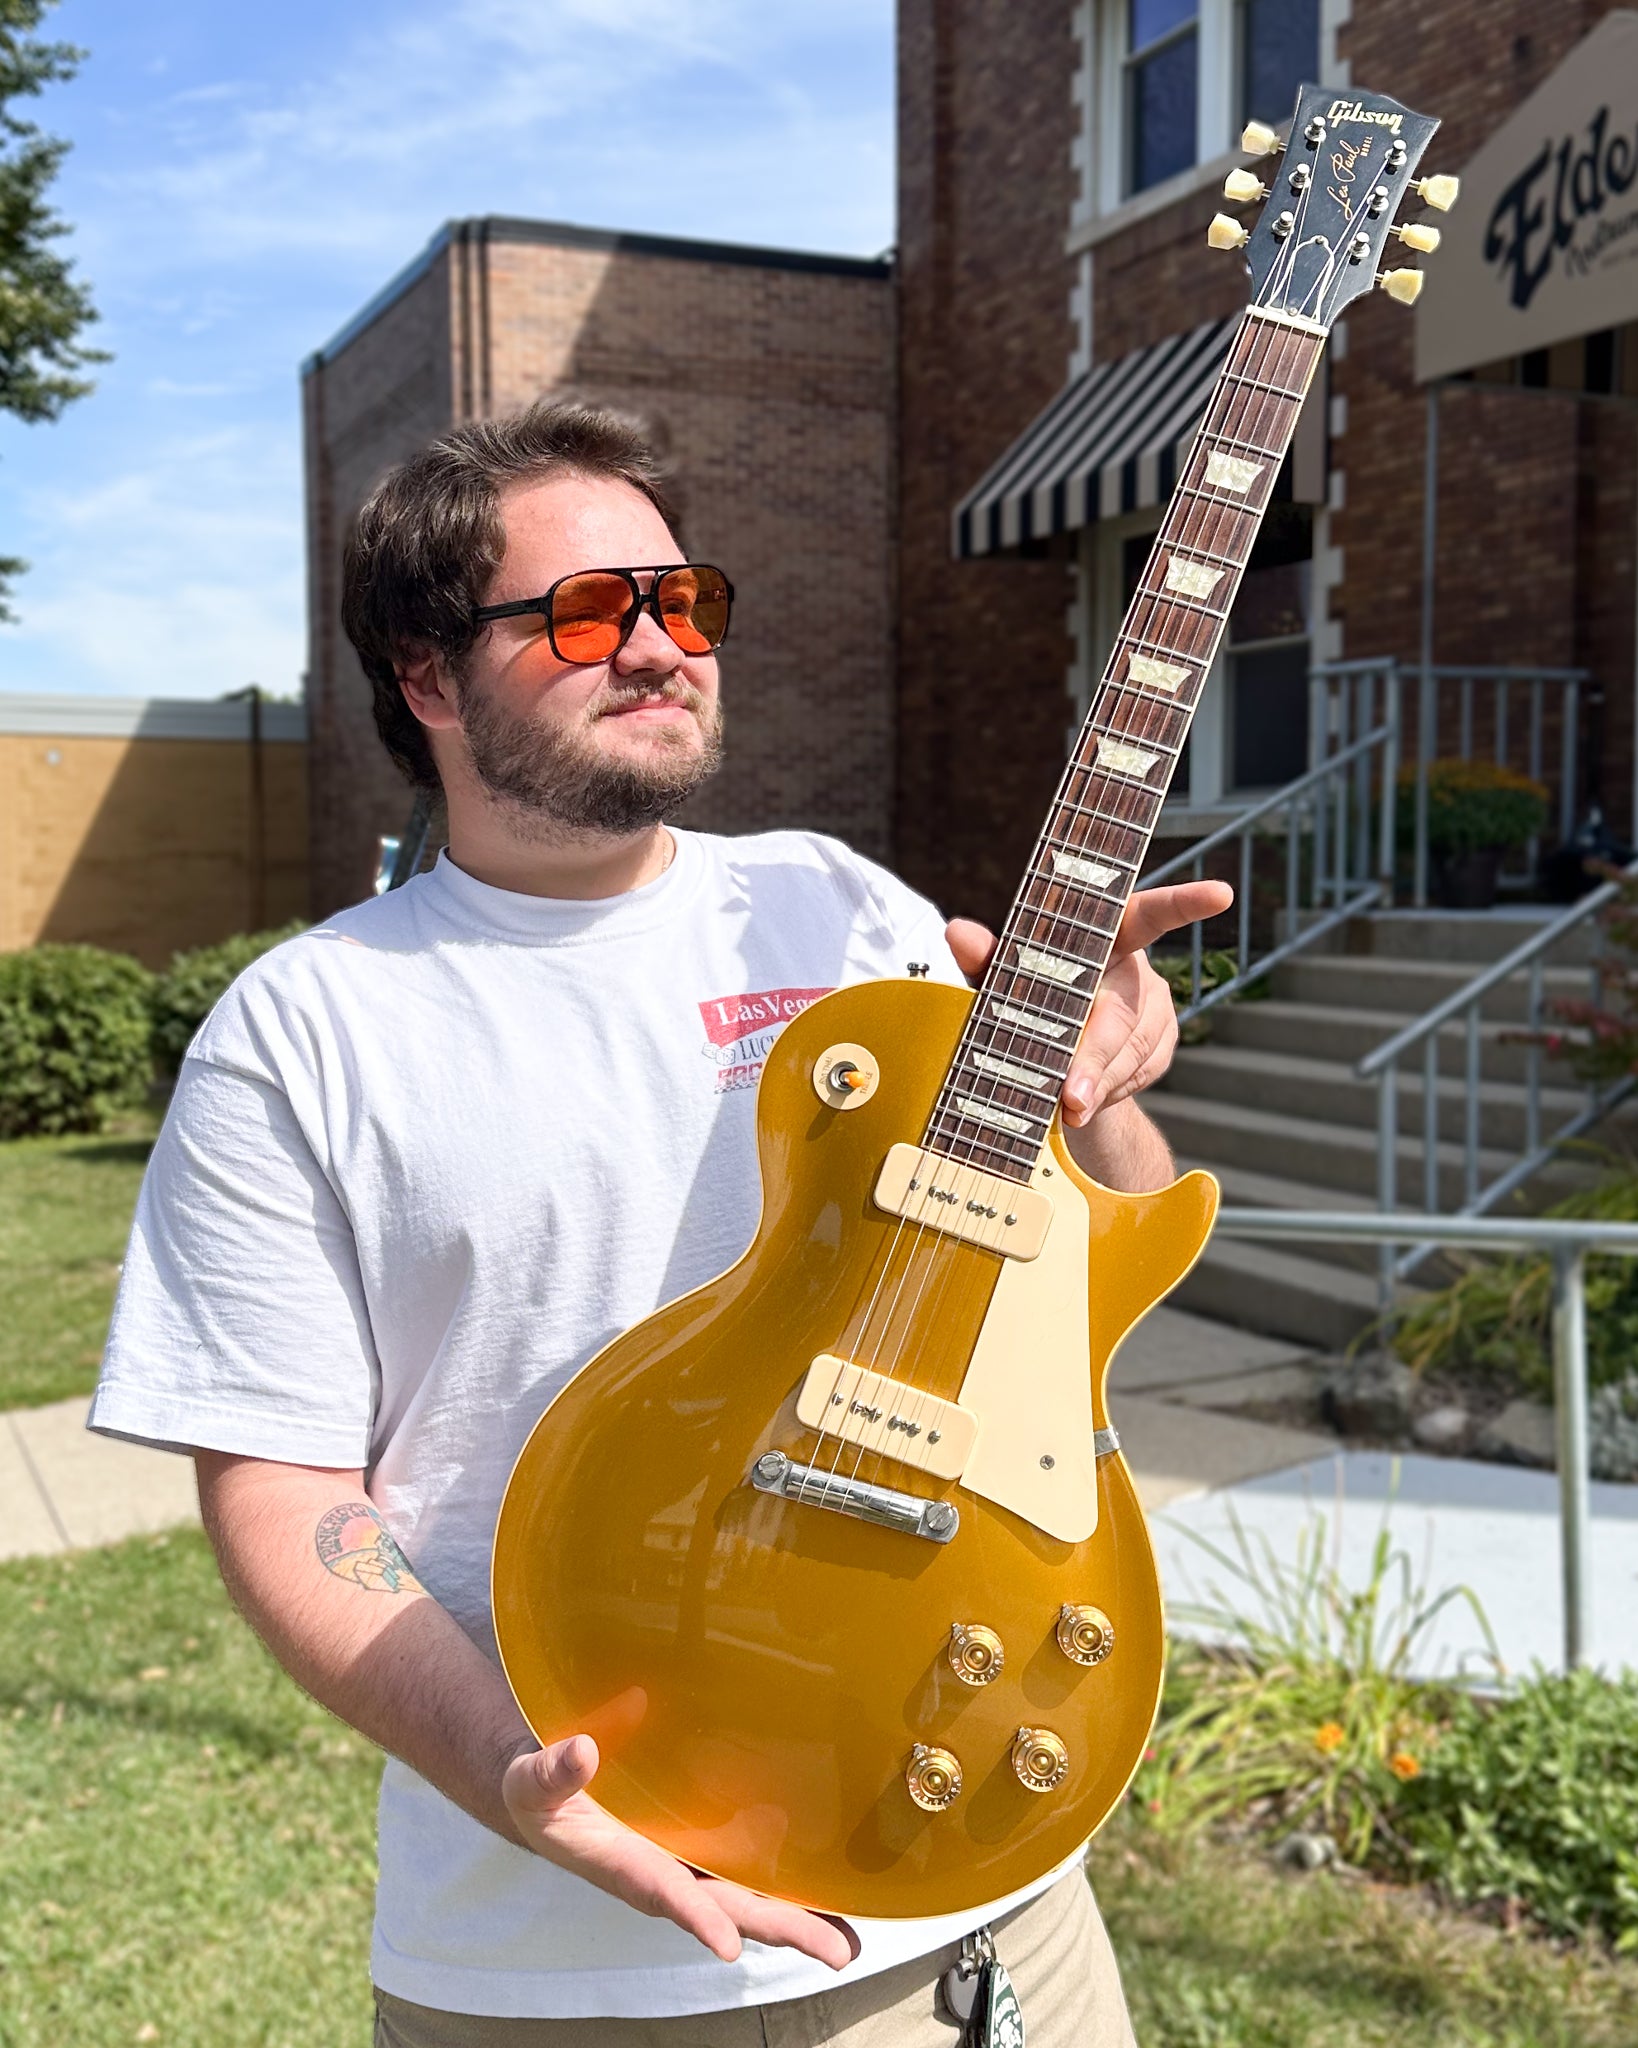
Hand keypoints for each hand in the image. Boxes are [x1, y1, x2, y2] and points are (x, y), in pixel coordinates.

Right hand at [502, 1736, 857, 1968]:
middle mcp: (663, 1872)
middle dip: (780, 1928)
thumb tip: (582, 1751)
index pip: (662, 1891)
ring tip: (847, 1943)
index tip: (728, 1944)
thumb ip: (551, 1772)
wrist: (549, 1793)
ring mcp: (685, 1860)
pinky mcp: (699, 1841)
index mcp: (621, 1863)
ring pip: (745, 1893)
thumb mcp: (531, 1782)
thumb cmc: (541, 1792)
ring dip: (795, 1917)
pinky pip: (745, 1866)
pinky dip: (785, 1883)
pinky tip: (828, 1893)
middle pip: (727, 1905)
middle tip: (834, 1952)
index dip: (695, 1917)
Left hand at [944, 880, 1232, 1127]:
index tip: (1218, 893)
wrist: (1052, 1060)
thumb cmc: (1029, 1001)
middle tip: (1071, 1096)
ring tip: (1068, 1105)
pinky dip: (1109, 1090)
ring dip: (1097, 1082)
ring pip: (1132, 1052)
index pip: (1147, 913)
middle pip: (1125, 1011)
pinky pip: (1140, 1074)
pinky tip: (1089, 1095)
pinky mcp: (1163, 1046)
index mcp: (1106, 935)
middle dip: (1096, 1056)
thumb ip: (988, 958)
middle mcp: (1137, 967)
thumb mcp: (1003, 982)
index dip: (1183, 902)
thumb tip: (958, 932)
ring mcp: (1156, 1008)